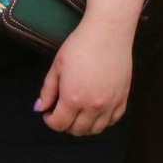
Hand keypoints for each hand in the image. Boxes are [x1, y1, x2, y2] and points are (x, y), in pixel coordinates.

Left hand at [34, 21, 132, 135]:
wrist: (108, 32)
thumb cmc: (80, 45)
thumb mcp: (57, 66)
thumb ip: (48, 90)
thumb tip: (40, 108)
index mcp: (73, 98)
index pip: (59, 124)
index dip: (50, 121)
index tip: (49, 113)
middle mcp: (93, 106)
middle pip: (77, 130)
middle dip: (66, 125)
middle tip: (62, 112)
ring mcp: (110, 103)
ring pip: (96, 129)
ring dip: (85, 126)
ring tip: (79, 114)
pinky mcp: (123, 97)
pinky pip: (114, 120)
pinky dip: (104, 121)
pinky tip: (97, 111)